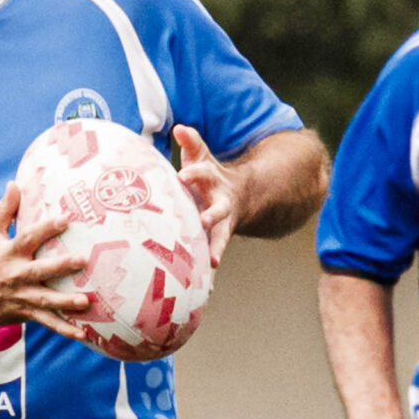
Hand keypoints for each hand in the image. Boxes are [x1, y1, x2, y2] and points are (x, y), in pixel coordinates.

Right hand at [0, 180, 89, 341]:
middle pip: (40, 270)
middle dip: (60, 266)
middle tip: (83, 259)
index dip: (46, 228)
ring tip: (86, 301)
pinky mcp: (27, 313)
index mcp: (10, 254)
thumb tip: (14, 183)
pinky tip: (83, 334)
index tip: (66, 219)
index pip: (28, 238)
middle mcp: (16, 275)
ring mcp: (22, 296)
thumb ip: (3, 210)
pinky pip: (48, 322)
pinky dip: (64, 329)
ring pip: (46, 300)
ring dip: (65, 302)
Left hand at [172, 124, 239, 265]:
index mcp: (211, 179)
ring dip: (216, 247)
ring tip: (213, 262)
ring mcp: (221, 222)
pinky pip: (214, 254)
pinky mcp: (218, 238)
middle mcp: (219, 202)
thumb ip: (191, 142)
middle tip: (204, 220)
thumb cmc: (207, 175)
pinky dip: (210, 272)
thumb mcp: (201, 156)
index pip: (201, 172)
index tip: (183, 176)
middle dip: (212, 214)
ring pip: (220, 236)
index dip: (193, 173)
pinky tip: (206, 290)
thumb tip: (179, 127)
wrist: (239, 194)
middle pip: (218, 208)